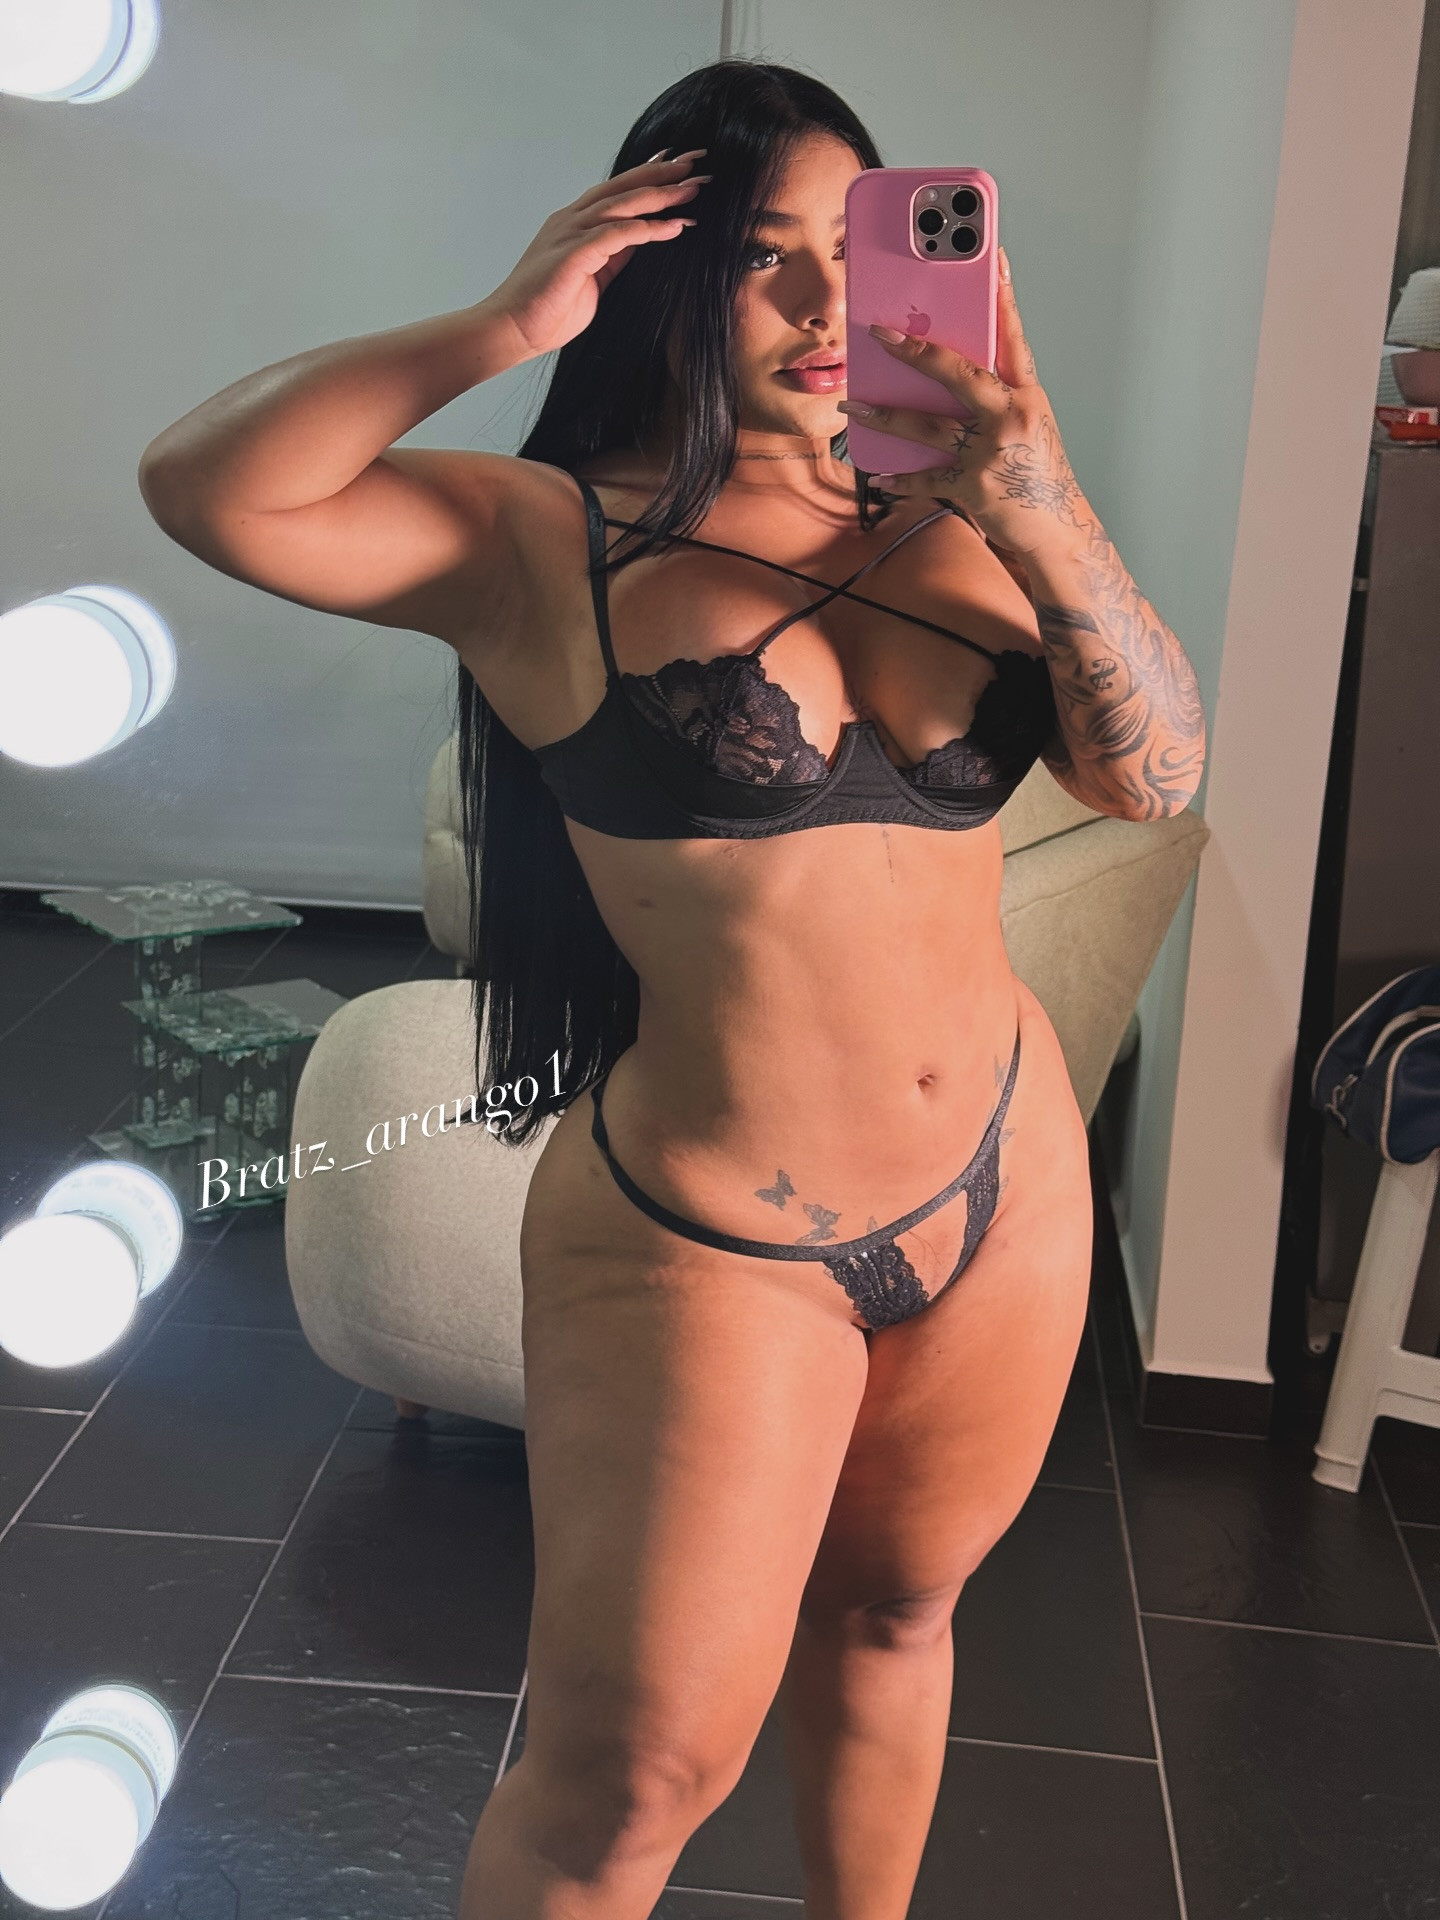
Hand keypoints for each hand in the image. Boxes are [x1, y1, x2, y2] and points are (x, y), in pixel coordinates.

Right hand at [485, 150, 706, 359]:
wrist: (511, 330)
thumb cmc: (546, 312)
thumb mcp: (593, 279)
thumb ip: (613, 256)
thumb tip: (639, 240)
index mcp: (573, 224)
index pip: (615, 191)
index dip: (646, 176)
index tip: (675, 164)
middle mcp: (571, 220)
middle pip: (623, 187)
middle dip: (662, 173)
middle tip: (696, 161)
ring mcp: (570, 233)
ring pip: (623, 203)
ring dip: (661, 194)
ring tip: (694, 188)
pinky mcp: (573, 253)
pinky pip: (618, 234)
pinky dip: (648, 228)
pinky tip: (675, 225)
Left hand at [837, 248, 1088, 560]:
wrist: (1058, 529)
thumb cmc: (1039, 474)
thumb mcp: (1030, 425)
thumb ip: (997, 398)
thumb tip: (948, 375)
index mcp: (1028, 396)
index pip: (1013, 339)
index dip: (1003, 298)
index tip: (992, 258)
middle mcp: (1011, 417)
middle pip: (959, 374)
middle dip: (916, 352)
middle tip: (881, 332)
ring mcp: (992, 452)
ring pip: (929, 425)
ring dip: (886, 415)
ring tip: (855, 405)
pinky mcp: (975, 486)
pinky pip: (928, 477)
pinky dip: (902, 478)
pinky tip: (880, 476)